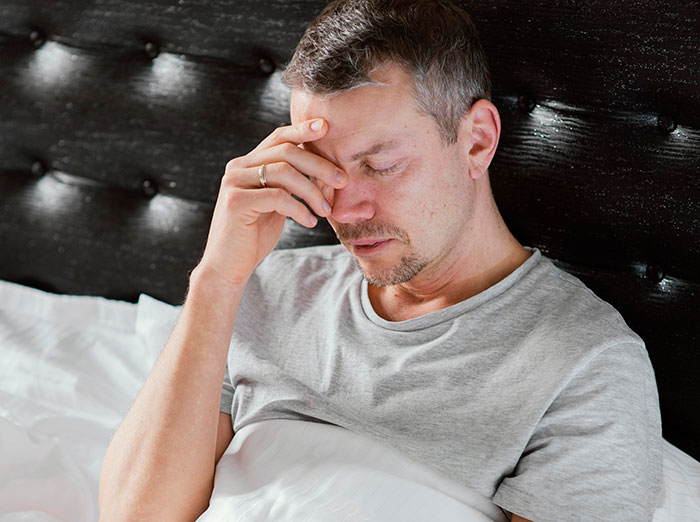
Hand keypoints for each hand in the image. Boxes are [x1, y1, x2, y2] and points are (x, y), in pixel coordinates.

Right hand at [195, 118, 346, 287]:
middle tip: (342, 180)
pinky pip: (278, 197)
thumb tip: (330, 174)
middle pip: (286, 151)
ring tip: (326, 210)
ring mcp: (234, 183)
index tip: (326, 127)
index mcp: (248, 164)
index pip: (278, 137)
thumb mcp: (278, 205)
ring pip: (284, 172)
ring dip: (312, 191)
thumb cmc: (255, 235)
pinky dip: (300, 209)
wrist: (228, 265)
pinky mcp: (236, 202)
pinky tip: (310, 221)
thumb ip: (294, 184)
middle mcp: (238, 168)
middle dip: (319, 164)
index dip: (302, 130)